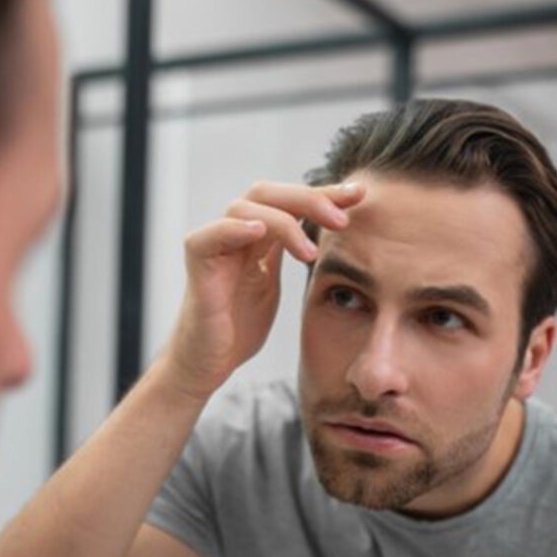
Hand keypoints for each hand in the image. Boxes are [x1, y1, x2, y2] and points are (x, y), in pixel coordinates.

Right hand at [163, 180, 365, 398]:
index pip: (289, 201)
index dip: (324, 194)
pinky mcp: (198, 265)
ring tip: (310, 253)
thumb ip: (291, 253)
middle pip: (269, 193)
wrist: (208, 363)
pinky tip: (259, 233)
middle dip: (309, 199)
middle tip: (342, 219)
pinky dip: (235, 228)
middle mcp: (233, 234)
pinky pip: (212, 235)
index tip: (358, 195)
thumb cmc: (238, 329)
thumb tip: (329, 233)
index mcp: (254, 237)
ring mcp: (214, 246)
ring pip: (245, 207)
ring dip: (283, 222)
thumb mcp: (273, 284)